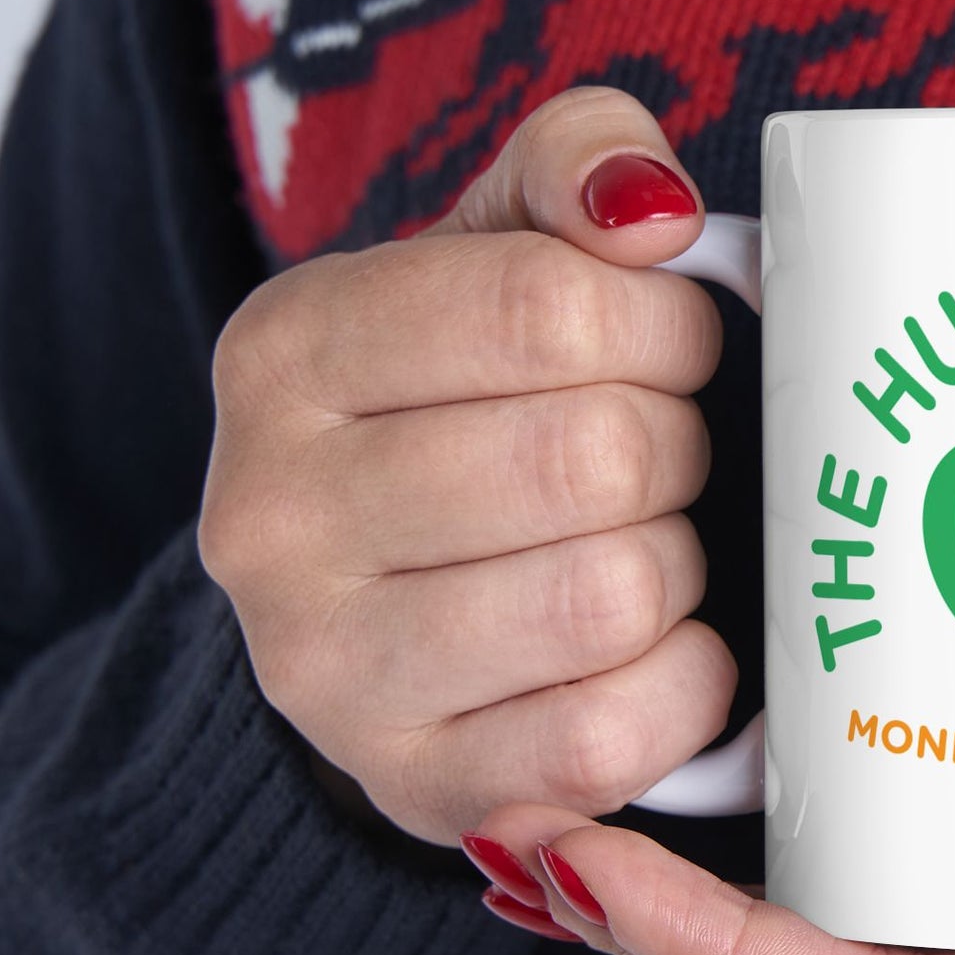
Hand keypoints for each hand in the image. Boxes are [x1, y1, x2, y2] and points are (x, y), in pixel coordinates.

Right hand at [199, 88, 734, 843]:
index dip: (664, 326)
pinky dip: (683, 686)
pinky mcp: (418, 787)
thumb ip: (575, 167)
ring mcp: (329, 673)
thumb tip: (651, 210)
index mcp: (287, 353)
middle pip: (594, 457)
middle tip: (658, 457)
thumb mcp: (497, 250)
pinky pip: (613, 737)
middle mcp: (272, 518)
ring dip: (676, 566)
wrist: (383, 604)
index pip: (548, 307)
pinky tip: (657, 649)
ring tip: (643, 546)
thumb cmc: (470, 407)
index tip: (671, 347)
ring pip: (612, 596)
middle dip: (674, 448)